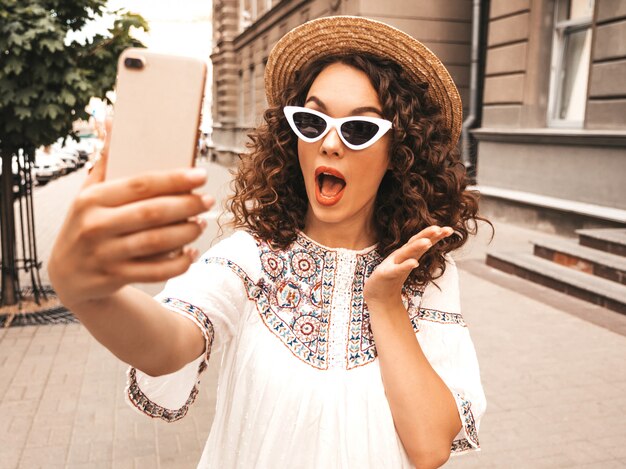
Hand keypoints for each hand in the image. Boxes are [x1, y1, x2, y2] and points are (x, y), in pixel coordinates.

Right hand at [48, 119, 213, 308]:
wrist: (67, 276)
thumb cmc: (85, 225)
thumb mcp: (86, 194)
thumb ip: (104, 163)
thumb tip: (110, 121)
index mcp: (90, 199)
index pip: (140, 184)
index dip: (174, 179)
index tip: (200, 175)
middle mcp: (95, 226)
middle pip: (152, 213)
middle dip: (187, 205)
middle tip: (208, 200)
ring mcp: (104, 255)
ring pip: (157, 242)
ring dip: (187, 232)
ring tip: (202, 223)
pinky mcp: (114, 278)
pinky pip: (156, 272)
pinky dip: (179, 263)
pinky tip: (192, 252)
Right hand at [363, 226, 452, 308]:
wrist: (379, 294)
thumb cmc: (393, 277)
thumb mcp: (408, 263)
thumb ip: (417, 251)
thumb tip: (433, 241)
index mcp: (407, 253)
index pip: (422, 240)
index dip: (435, 235)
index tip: (449, 230)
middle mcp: (401, 255)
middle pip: (414, 242)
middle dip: (426, 235)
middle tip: (439, 228)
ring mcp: (394, 264)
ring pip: (406, 253)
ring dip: (416, 246)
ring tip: (428, 242)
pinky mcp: (387, 274)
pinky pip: (397, 269)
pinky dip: (406, 265)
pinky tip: (415, 263)